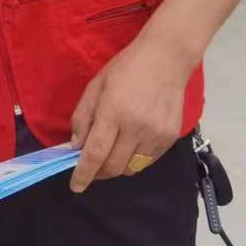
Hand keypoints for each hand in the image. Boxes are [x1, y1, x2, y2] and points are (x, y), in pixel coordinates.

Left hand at [69, 35, 189, 192]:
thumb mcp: (95, 86)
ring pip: (131, 168)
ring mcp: (155, 134)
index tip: (76, 186)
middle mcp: (136, 127)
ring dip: (116, 167)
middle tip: (91, 167)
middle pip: (113, 166)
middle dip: (98, 173)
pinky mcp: (169, 137)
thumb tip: (76, 146)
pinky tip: (130, 146)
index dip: (83, 174)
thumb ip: (83, 117)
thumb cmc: (126, 69)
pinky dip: (134, 160)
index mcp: (113, 112)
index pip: (95, 154)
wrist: (166, 59)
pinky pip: (147, 161)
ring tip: (110, 154)